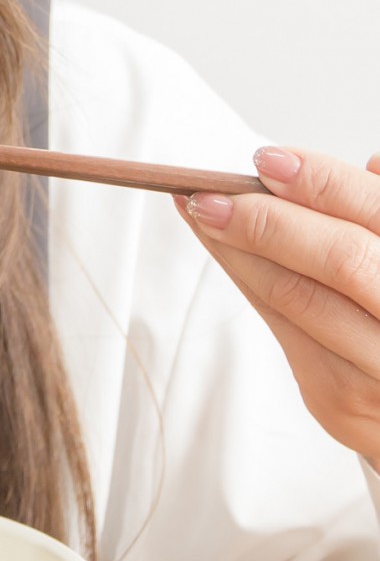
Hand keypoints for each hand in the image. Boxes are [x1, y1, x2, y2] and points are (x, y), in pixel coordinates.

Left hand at [178, 145, 379, 463]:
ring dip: (236, 247)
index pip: (376, 213)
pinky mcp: (337, 401)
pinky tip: (220, 246)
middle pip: (339, 260)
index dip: (322, 182)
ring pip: (296, 296)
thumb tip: (370, 162)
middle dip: (267, 219)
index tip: (267, 159)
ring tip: (199, 208)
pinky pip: (279, 326)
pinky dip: (243, 278)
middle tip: (211, 190)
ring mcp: (379, 371)